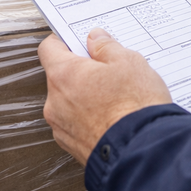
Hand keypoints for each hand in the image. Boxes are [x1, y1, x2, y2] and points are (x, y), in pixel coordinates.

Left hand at [38, 28, 171, 164]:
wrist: (141, 151)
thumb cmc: (134, 106)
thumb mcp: (129, 62)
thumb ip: (107, 47)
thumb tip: (96, 39)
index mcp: (64, 75)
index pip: (49, 48)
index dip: (64, 40)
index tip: (80, 40)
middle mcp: (55, 102)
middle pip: (61, 76)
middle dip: (83, 71)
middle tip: (110, 69)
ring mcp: (61, 127)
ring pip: (69, 102)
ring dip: (87, 96)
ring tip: (117, 96)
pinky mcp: (72, 146)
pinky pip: (77, 123)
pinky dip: (91, 118)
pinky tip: (114, 116)